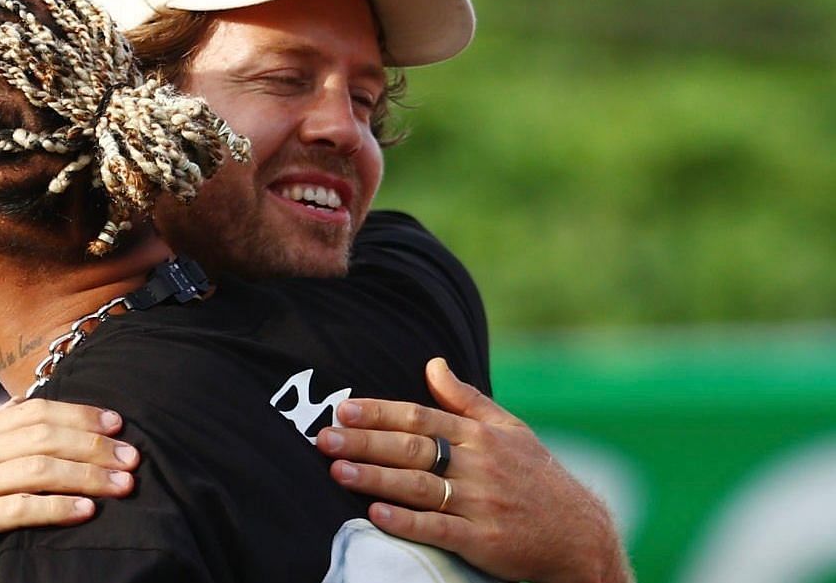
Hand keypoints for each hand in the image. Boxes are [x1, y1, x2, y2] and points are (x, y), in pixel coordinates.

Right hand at [0, 398, 139, 582]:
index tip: (118, 423)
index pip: (35, 411)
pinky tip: (87, 512)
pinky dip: (59, 508)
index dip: (80, 414)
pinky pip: (20, 508)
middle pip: (45, 436)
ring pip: (40, 468)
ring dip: (89, 475)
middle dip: (95, 444)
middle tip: (134, 457)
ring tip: (124, 486)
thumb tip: (28, 413)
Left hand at [317, 358, 632, 582]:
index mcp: (480, 435)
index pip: (420, 416)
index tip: (343, 408)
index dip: (378, 412)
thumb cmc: (537, 477)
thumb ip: (466, 399)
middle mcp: (479, 464)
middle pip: (411, 447)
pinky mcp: (483, 540)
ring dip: (374, 478)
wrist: (580, 534)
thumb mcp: (510, 429)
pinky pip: (438, 529)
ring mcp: (480, 503)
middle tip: (324, 438)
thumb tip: (432, 363)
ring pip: (418, 486)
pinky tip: (375, 516)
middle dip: (364, 442)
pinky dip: (406, 522)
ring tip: (337, 471)